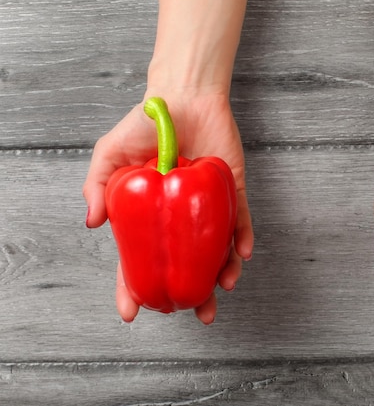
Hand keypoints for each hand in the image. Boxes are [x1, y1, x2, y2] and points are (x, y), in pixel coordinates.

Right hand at [83, 91, 253, 323]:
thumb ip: (98, 184)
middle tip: (197, 314)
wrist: (183, 96)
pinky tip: (242, 254)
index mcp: (149, 215)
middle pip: (185, 263)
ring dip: (222, 272)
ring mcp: (207, 207)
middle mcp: (180, 217)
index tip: (133, 312)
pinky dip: (243, 237)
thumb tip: (93, 223)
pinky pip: (240, 219)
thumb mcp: (111, 153)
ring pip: (216, 249)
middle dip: (191, 293)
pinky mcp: (231, 191)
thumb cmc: (145, 123)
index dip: (134, 287)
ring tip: (222, 289)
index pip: (140, 259)